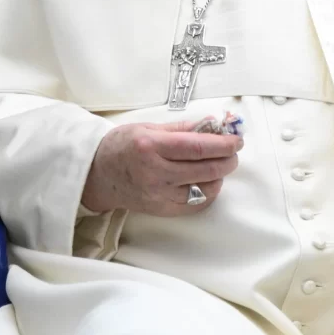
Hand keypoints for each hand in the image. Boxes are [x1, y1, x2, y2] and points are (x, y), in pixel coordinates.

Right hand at [82, 120, 242, 216]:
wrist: (96, 175)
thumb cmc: (121, 147)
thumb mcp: (148, 128)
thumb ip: (183, 128)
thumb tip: (214, 125)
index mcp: (151, 146)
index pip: (199, 147)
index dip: (225, 144)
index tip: (237, 141)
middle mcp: (155, 172)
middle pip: (207, 169)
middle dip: (228, 160)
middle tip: (233, 153)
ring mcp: (158, 194)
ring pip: (205, 189)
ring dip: (219, 177)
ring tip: (217, 166)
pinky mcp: (161, 209)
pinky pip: (195, 204)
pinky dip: (208, 193)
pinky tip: (206, 182)